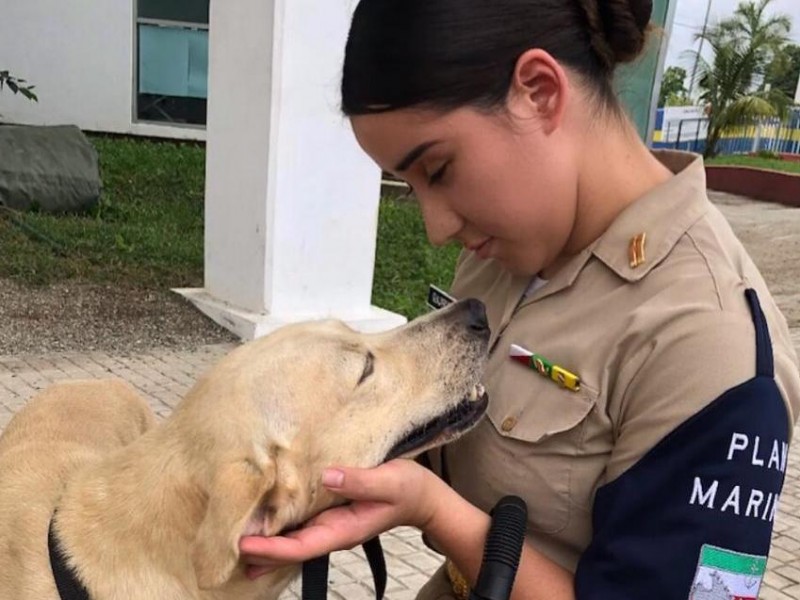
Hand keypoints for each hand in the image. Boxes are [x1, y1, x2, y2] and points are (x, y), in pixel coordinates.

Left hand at [239, 458, 449, 578]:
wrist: (423, 496)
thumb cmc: (408, 488)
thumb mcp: (389, 482)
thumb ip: (360, 481)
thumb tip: (328, 476)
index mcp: (343, 530)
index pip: (301, 546)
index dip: (272, 548)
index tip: (245, 544)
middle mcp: (333, 530)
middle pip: (291, 549)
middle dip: (260, 551)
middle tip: (226, 549)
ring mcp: (331, 523)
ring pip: (294, 538)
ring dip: (267, 540)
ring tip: (236, 541)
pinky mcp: (331, 511)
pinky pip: (302, 523)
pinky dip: (281, 525)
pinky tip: (265, 520)